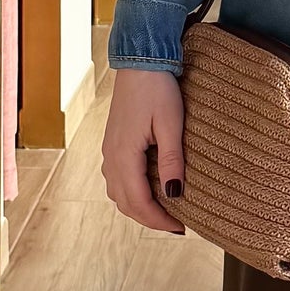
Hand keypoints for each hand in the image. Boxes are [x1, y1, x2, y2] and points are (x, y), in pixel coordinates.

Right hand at [101, 65, 185, 233]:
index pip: (138, 202)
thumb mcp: (171, 125)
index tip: (180, 228)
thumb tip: (175, 194)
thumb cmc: (158, 89)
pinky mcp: (113, 143)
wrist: (140, 62)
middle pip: (125, 203)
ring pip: (118, 193)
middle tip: (175, 225)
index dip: (158, 220)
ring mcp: (109, 150)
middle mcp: (112, 157)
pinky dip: (132, 192)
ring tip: (164, 211)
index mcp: (124, 155)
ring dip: (138, 207)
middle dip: (149, 219)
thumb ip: (171, 161)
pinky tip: (151, 189)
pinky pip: (117, 179)